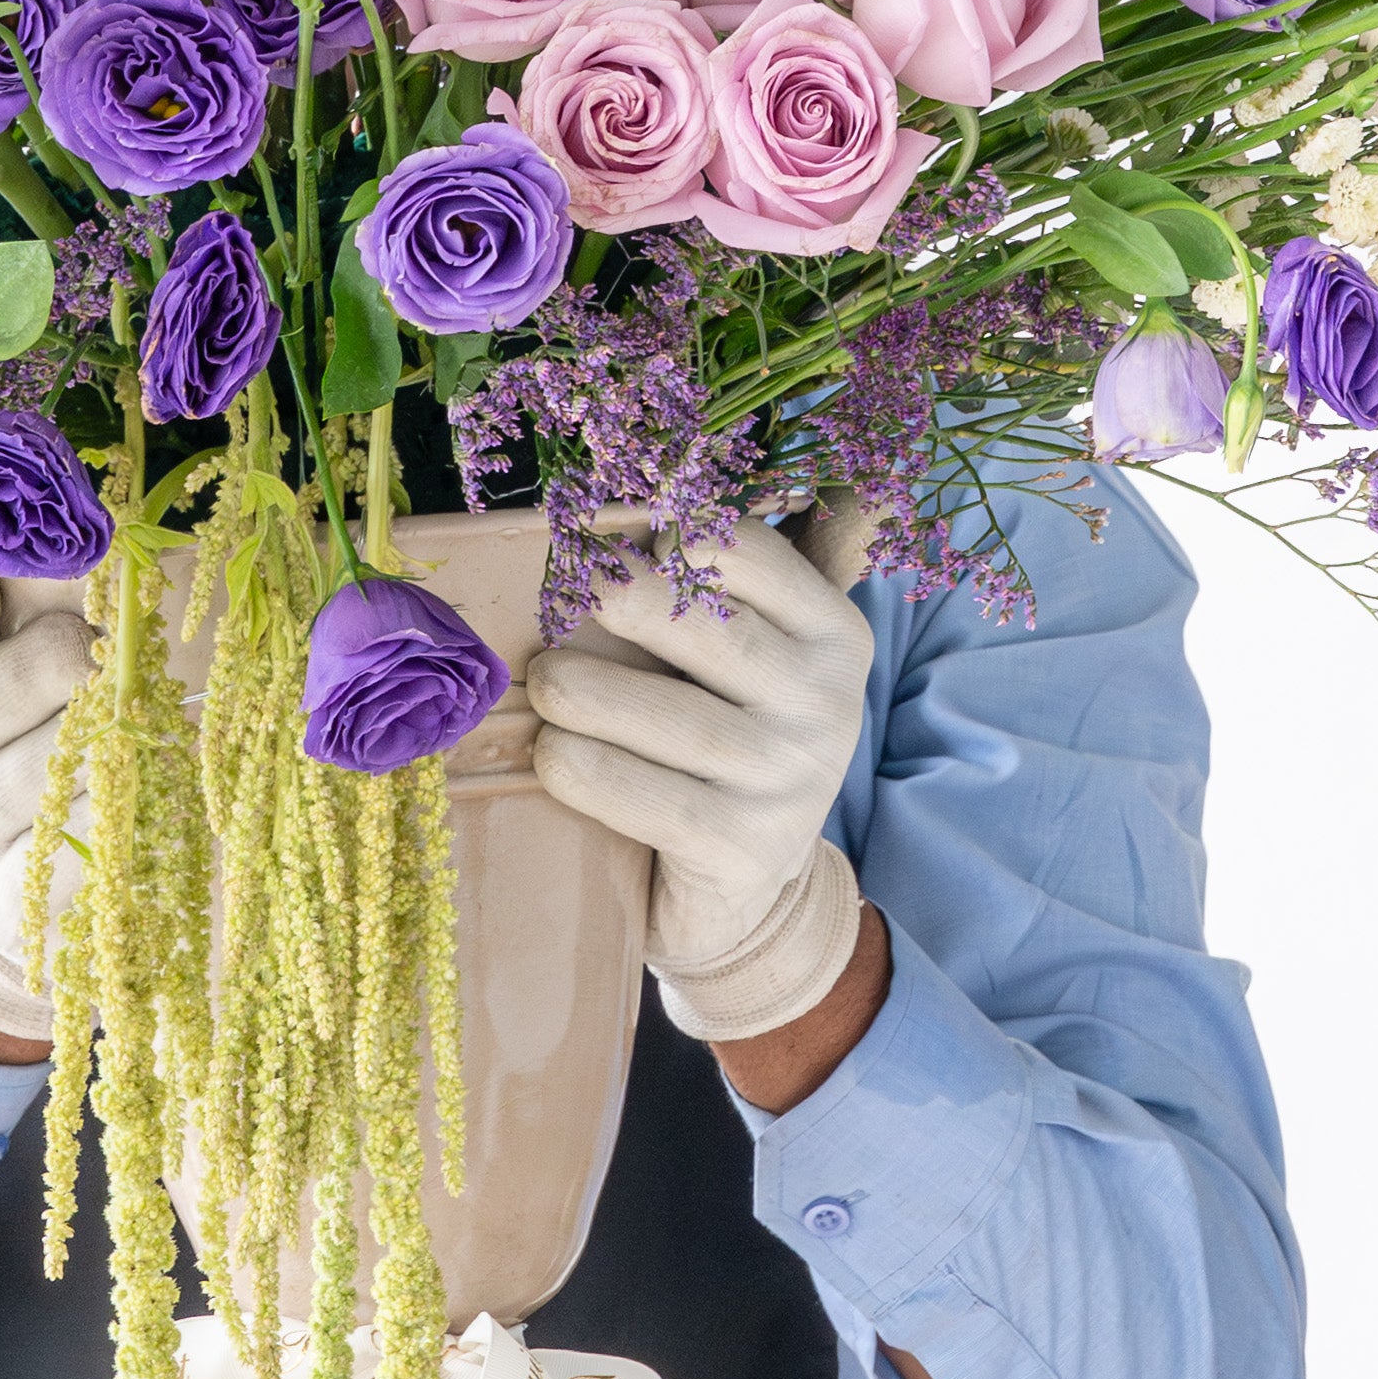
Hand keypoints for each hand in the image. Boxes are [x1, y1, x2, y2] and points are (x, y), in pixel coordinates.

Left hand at [525, 514, 872, 1044]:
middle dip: (614, 601)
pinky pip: (641, 793)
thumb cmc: (721, 732)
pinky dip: (579, 766)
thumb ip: (718, 576)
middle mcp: (827, 703)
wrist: (740, 885)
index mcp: (834, 632)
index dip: (666, 533)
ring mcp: (790, 781)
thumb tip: (635, 493)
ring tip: (543, 681)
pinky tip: (550, 752)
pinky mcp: (743, 849)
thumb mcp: (746, 651)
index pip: (744, 550)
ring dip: (578, 689)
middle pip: (701, 626)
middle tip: (558, 596)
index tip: (611, 540)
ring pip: (662, 712)